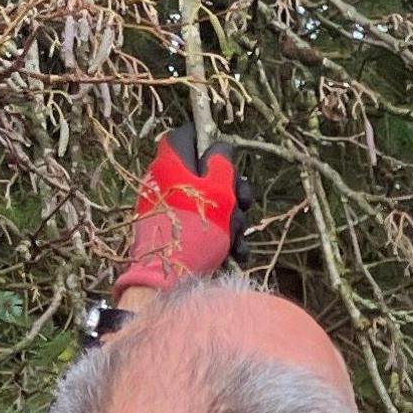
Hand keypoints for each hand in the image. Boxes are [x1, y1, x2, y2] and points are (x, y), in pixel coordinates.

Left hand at [112, 128, 240, 300]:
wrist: (169, 278)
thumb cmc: (196, 228)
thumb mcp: (218, 189)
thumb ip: (221, 163)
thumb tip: (220, 148)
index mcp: (171, 163)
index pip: (186, 135)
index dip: (209, 139)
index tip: (229, 154)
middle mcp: (166, 181)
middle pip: (205, 173)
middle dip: (232, 189)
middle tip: (246, 203)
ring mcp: (169, 208)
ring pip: (209, 202)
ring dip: (232, 219)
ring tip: (237, 238)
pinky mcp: (175, 232)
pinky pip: (202, 224)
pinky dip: (221, 236)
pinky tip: (236, 252)